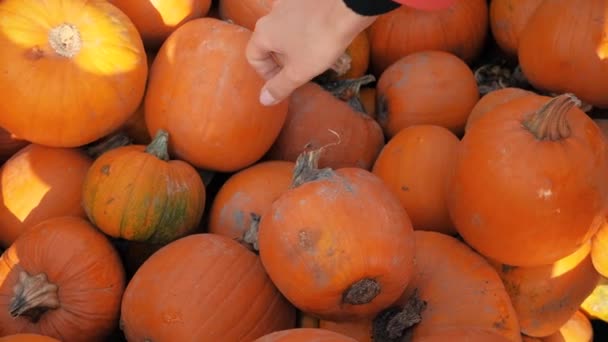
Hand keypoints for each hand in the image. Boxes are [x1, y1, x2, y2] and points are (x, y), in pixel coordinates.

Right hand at [246, 0, 376, 105]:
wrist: (346, 8)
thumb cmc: (319, 41)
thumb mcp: (299, 72)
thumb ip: (279, 87)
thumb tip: (263, 100)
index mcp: (264, 32)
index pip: (253, 57)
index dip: (265, 75)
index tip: (283, 82)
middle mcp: (271, 14)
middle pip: (268, 43)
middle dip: (279, 61)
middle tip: (297, 73)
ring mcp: (289, 3)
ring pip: (284, 31)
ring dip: (292, 47)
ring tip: (311, 57)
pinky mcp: (306, 0)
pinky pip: (299, 20)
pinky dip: (305, 32)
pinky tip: (320, 38)